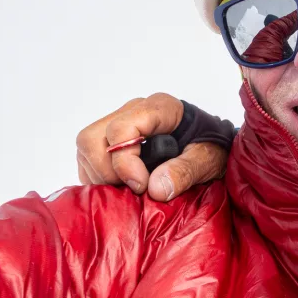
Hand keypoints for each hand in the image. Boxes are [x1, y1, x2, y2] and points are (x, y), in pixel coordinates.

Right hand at [76, 93, 226, 201]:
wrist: (212, 145)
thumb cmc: (211, 148)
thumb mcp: (209, 160)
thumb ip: (185, 171)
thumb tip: (155, 188)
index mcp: (159, 108)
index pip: (121, 130)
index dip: (125, 163)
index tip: (142, 186)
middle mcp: (133, 110)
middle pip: (92, 138)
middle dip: (107, 172)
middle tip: (134, 189)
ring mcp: (118, 123)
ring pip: (86, 149)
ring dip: (101, 176)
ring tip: (131, 188)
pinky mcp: (109, 139)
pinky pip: (87, 159)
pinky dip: (98, 177)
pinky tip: (122, 186)